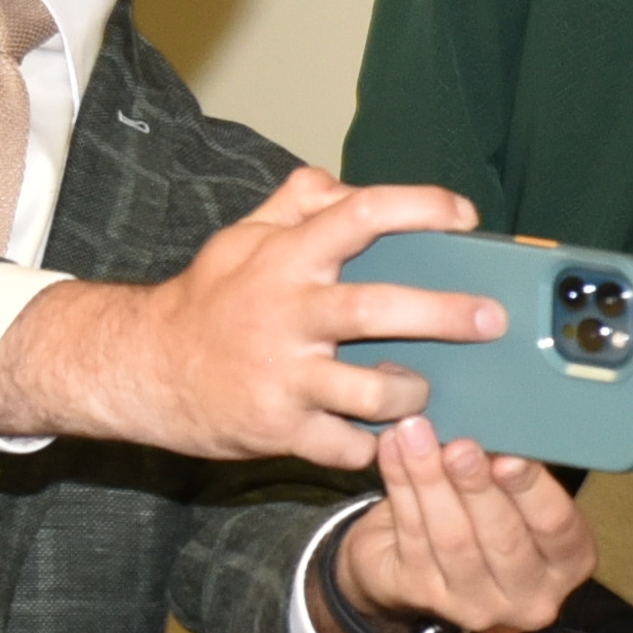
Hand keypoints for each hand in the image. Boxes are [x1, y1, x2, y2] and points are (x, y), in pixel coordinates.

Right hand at [0, 169, 499, 469]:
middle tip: (490, 320)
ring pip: (374, 392)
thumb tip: (354, 186)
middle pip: (380, 309)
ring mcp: (283, 376)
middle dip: (446, 315)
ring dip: (411, 393)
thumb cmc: (208, 300)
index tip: (463, 216)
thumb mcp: (244, 237)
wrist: (141, 369)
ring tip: (418, 389)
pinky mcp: (278, 429)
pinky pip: (349, 447)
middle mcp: (287, 313)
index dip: (420, 207)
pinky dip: (374, 446)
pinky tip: (380, 436)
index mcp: (284, 258)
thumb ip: (299, 203)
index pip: (360, 214)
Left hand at [326, 426, 592, 632]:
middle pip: (503, 539)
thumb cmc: (485, 515)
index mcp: (566, 563)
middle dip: (477, 487)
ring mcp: (472, 602)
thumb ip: (513, 471)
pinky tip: (392, 451)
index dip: (531, 491)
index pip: (556, 527)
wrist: (423, 561)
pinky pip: (411, 534)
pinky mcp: (421, 593)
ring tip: (415, 435)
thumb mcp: (516, 497)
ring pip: (450, 537)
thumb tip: (495, 425)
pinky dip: (400, 486)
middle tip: (459, 447)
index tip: (509, 457)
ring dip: (430, 480)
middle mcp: (527, 593)